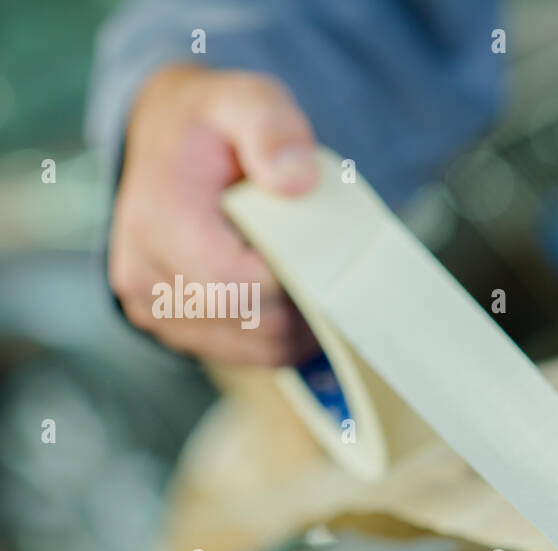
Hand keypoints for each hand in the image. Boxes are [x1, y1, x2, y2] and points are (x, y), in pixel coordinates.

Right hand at [108, 65, 320, 363]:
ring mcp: (153, 309)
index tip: (320, 249)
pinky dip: (280, 335)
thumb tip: (296, 181)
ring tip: (310, 277)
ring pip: (254, 347)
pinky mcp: (173, 329)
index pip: (233, 282)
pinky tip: (293, 298)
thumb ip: (273, 129)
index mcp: (156, 218)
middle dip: (300, 300)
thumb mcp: (249, 100)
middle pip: (250, 320)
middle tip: (327, 263)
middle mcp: (141, 273)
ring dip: (296, 323)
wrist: (169, 142)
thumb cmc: (215, 124)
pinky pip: (246, 354)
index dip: (290, 276)